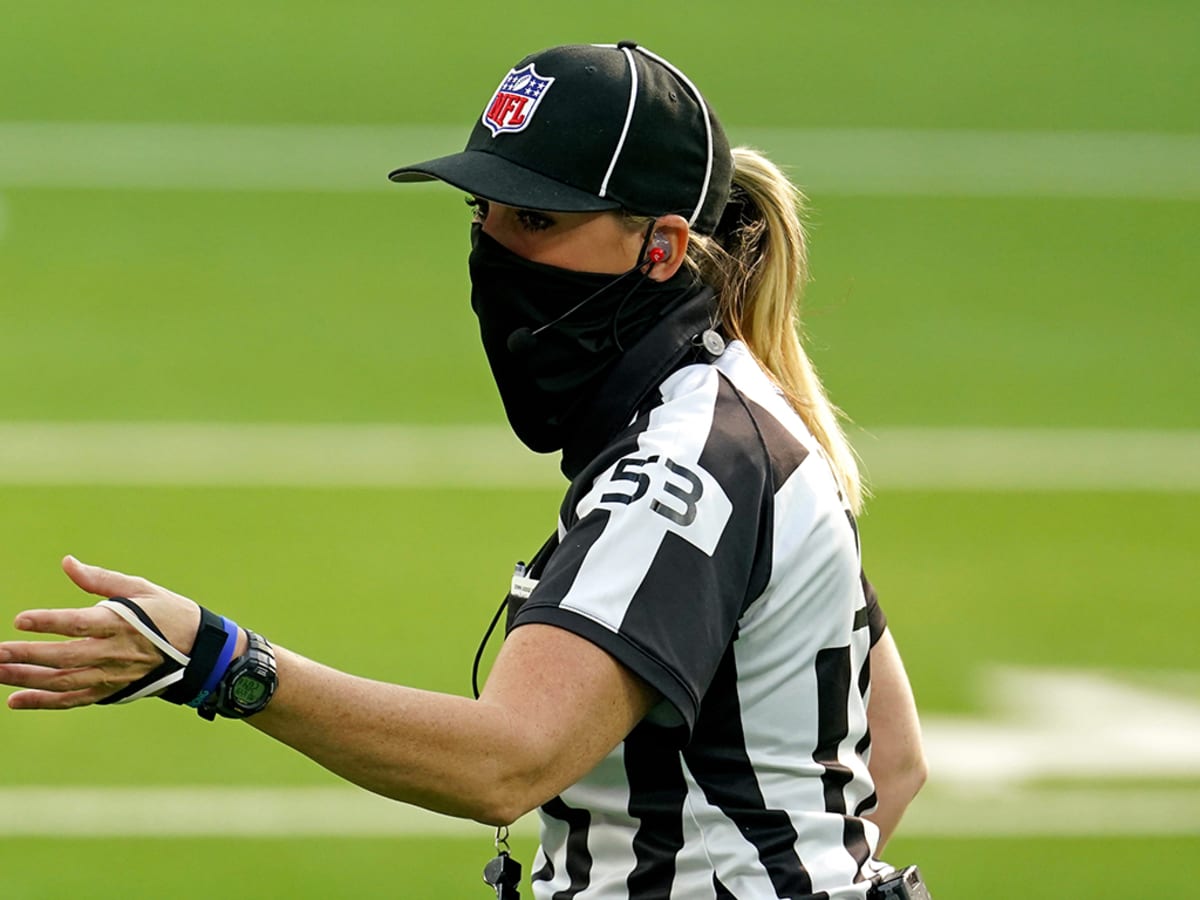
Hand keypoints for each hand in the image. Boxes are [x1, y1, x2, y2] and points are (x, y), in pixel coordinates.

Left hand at [0, 556, 200, 709]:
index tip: (20, 619)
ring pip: (62, 682)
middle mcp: (114, 653)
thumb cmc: (169, 613)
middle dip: (25, 655)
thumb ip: (100, 579)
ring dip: (26, 679)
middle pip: (64, 657)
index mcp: (121, 623)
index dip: (49, 622)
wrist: (199, 651)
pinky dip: (43, 702)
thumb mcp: (141, 588)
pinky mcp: (110, 691)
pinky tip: (15, 700)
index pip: (79, 624)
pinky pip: (72, 700)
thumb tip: (67, 563)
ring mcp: (111, 676)